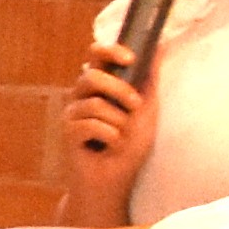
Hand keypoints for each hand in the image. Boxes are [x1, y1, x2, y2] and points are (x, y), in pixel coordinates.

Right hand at [48, 50, 152, 215]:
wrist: (115, 182)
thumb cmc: (129, 147)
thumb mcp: (147, 109)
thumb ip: (149, 79)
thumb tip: (160, 47)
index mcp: (99, 86)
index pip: (95, 55)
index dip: (109, 51)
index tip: (130, 59)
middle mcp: (81, 96)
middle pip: (90, 76)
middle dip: (118, 90)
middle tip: (134, 106)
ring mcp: (72, 114)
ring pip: (93, 103)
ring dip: (118, 122)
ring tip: (121, 137)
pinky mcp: (68, 132)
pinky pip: (90, 125)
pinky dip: (109, 138)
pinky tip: (109, 148)